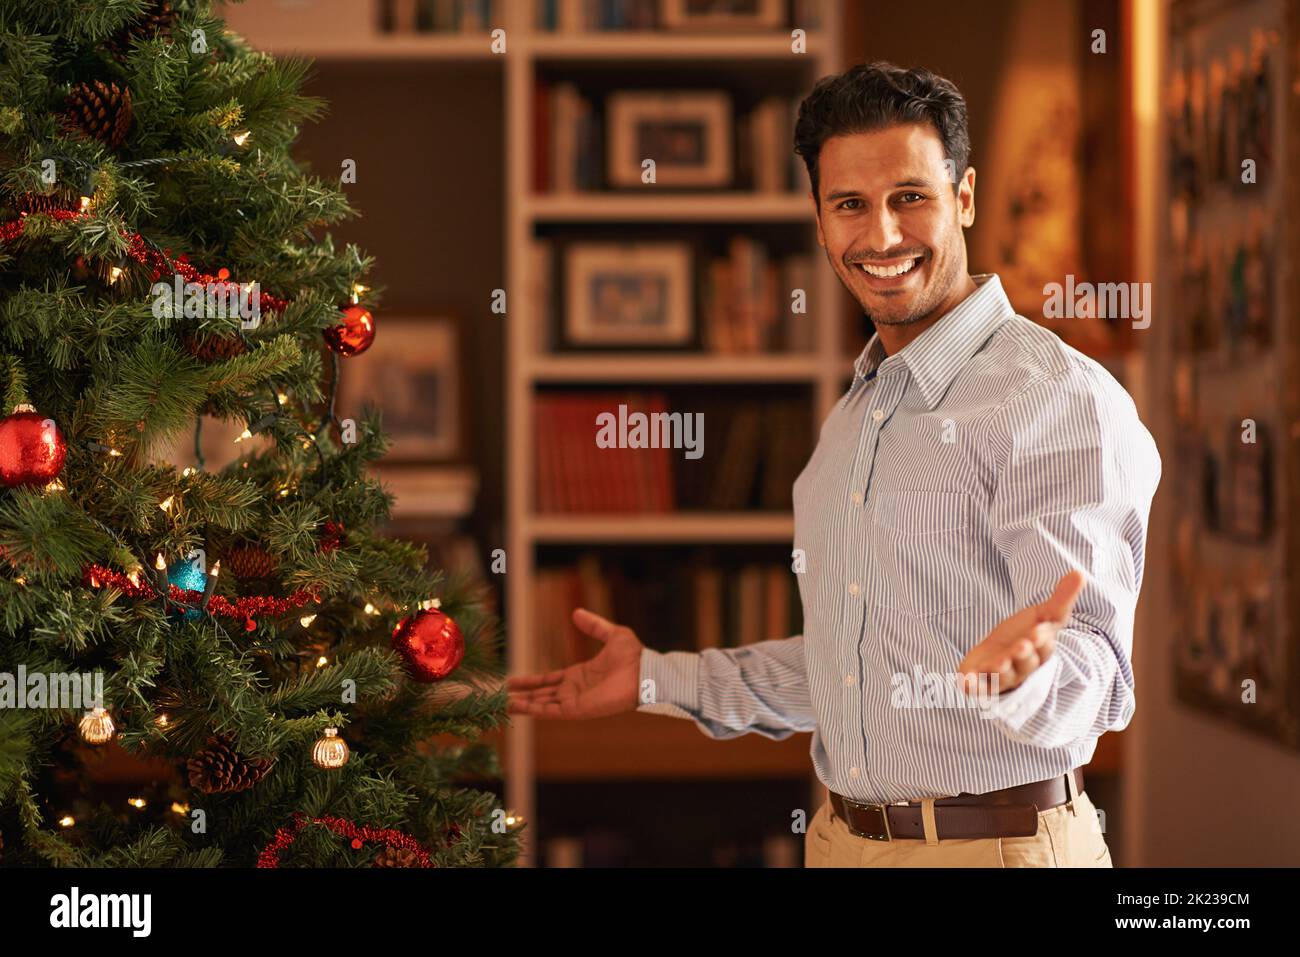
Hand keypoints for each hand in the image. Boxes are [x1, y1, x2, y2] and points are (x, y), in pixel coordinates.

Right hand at [506, 608, 643, 718]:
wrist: (645, 672)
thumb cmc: (634, 656)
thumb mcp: (611, 634)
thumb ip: (593, 625)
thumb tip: (576, 613)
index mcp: (580, 675)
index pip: (549, 680)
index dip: (531, 682)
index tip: (513, 682)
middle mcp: (575, 690)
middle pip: (543, 695)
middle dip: (523, 695)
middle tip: (501, 696)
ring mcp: (575, 701)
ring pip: (543, 705)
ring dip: (523, 705)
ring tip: (502, 705)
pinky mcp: (577, 710)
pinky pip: (550, 711)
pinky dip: (533, 710)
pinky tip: (516, 707)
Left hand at [957, 569, 1085, 697]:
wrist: (996, 654)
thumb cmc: (1023, 634)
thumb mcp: (1042, 615)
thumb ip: (1061, 598)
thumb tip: (1080, 572)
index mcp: (1039, 652)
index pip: (1044, 647)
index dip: (1042, 640)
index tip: (1040, 629)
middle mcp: (1022, 667)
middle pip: (1026, 663)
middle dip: (1023, 654)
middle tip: (1022, 645)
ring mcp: (1001, 676)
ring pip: (1003, 677)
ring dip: (1001, 670)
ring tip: (999, 662)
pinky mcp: (979, 682)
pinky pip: (977, 687)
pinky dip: (972, 685)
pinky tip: (965, 681)